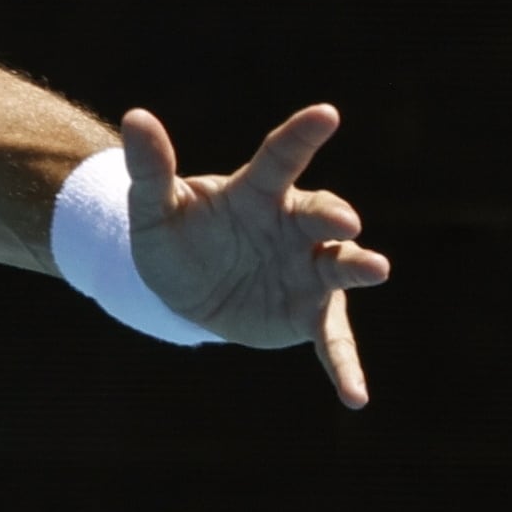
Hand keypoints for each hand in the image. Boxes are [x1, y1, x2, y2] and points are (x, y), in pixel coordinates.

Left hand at [123, 106, 392, 408]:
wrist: (181, 290)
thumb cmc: (175, 237)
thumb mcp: (153, 208)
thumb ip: (150, 167)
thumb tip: (133, 116)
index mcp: (258, 192)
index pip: (281, 158)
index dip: (302, 135)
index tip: (326, 114)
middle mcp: (294, 227)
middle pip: (321, 214)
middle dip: (335, 215)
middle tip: (344, 221)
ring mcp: (307, 270)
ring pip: (341, 265)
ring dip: (359, 266)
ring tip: (377, 269)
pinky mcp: (308, 315)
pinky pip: (332, 341)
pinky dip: (345, 366)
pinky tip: (356, 398)